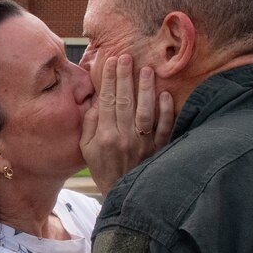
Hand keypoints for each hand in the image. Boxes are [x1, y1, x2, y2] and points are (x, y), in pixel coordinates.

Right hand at [82, 51, 174, 193]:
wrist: (123, 195)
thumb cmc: (103, 169)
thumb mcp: (86, 150)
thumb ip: (89, 125)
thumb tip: (96, 101)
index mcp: (105, 137)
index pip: (107, 101)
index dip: (109, 79)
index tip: (111, 61)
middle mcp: (125, 138)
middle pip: (125, 101)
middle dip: (125, 77)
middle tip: (126, 56)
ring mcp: (144, 143)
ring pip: (145, 111)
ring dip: (145, 89)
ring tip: (146, 70)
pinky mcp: (159, 148)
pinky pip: (164, 127)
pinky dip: (166, 111)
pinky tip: (165, 94)